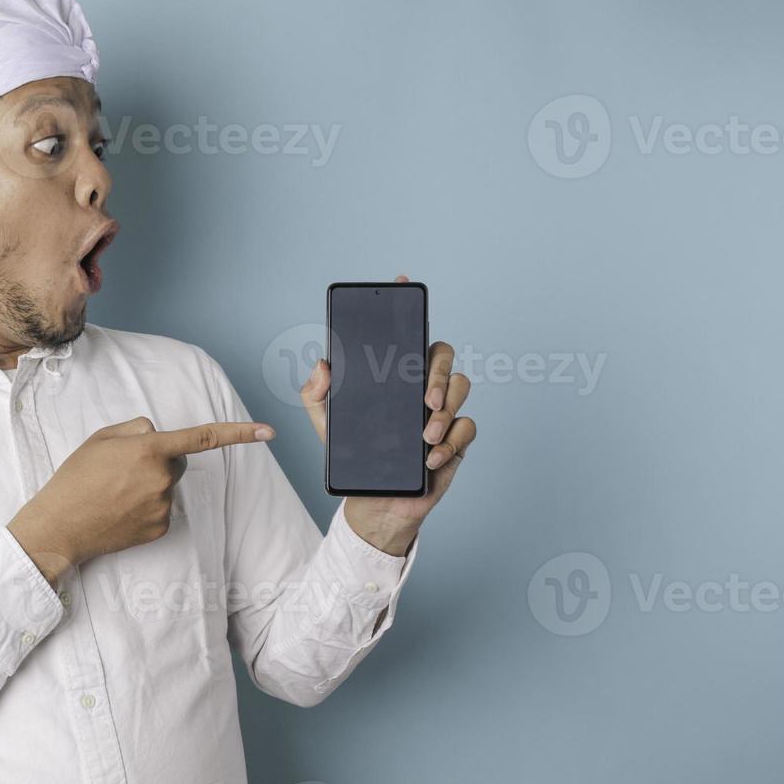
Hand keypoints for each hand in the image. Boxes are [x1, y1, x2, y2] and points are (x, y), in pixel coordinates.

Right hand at [8, 416, 274, 583]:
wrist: (60, 526)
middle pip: (178, 461)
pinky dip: (146, 506)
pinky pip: (162, 508)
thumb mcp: (101, 438)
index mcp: (150, 449)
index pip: (203, 437)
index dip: (239, 434)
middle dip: (160, 459)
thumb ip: (137, 429)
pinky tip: (120, 510)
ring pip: (168, 485)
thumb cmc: (76, 478)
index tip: (269, 432)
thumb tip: (158, 436)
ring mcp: (164, 506)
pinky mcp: (161, 528)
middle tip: (123, 469)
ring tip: (114, 492)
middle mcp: (163, 478)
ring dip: (150, 484)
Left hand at [300, 273, 475, 555]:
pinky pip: (467, 428)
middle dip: (439, 371)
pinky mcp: (456, 439)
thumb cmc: (355, 454)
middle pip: (443, 355)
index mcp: (394, 376)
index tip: (399, 281)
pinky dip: (452, 442)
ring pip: (462, 387)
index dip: (406, 306)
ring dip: (446, 410)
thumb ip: (316, 393)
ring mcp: (441, 411)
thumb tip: (323, 364)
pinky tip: (431, 458)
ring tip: (425, 436)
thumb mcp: (326, 423)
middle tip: (424, 399)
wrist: (374, 502)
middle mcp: (421, 386)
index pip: (406, 335)